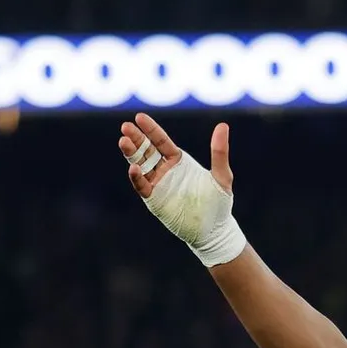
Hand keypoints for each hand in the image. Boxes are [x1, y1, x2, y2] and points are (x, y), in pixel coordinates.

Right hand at [117, 113, 231, 197]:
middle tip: (126, 127)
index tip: (139, 117)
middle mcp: (165, 169)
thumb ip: (219, 152)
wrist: (213, 230)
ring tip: (123, 141)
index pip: (160, 140)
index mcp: (178, 160)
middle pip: (146, 150)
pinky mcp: (154, 199)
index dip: (150, 129)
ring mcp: (158, 184)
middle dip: (136, 138)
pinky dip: (137, 177)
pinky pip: (142, 186)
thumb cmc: (219, 203)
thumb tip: (223, 125)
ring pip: (140, 165)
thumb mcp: (222, 176)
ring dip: (131, 154)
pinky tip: (134, 168)